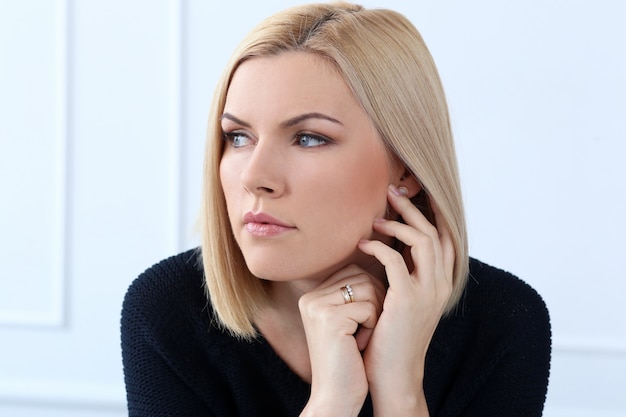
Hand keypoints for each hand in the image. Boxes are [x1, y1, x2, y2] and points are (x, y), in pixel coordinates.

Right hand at [298, 265, 384, 416]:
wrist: (336, 398)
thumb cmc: (349, 361)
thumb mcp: (349, 322)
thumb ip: (355, 293)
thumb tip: (384, 265)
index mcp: (313, 296)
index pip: (355, 272)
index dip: (370, 298)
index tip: (359, 326)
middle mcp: (310, 298)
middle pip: (363, 277)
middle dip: (374, 305)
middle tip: (360, 334)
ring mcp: (317, 306)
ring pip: (369, 288)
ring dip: (374, 317)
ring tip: (358, 339)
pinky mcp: (329, 318)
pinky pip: (369, 307)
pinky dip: (371, 328)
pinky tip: (357, 346)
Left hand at [357, 185, 454, 414]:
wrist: (394, 378)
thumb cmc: (392, 339)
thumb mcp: (404, 303)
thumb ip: (405, 277)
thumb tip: (391, 249)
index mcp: (442, 285)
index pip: (446, 239)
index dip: (432, 213)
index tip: (413, 193)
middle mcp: (441, 286)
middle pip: (436, 232)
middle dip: (414, 207)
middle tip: (392, 191)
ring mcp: (427, 293)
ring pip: (422, 241)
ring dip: (398, 222)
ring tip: (375, 216)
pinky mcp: (407, 301)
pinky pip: (395, 261)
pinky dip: (379, 246)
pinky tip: (364, 244)